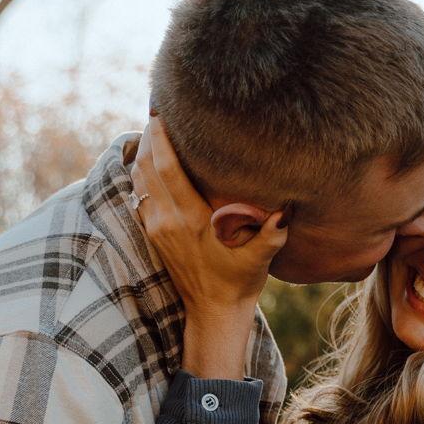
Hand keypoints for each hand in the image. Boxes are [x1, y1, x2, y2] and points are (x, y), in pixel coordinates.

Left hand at [133, 120, 286, 367]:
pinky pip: (139, 195)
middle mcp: (167, 221)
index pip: (167, 168)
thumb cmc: (239, 282)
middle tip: (157, 111)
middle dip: (148, 136)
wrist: (213, 312)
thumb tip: (285, 211)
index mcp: (191, 220)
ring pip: (139, 179)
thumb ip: (272, 233)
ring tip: (153, 129)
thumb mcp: (261, 258)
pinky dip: (141, 174)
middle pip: (147, 166)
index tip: (161, 113)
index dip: (161, 138)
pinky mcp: (152, 235)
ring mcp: (156, 228)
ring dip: (142, 152)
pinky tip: (150, 160)